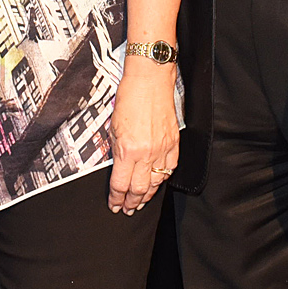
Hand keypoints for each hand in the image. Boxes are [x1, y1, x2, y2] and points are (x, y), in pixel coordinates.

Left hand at [108, 58, 179, 214]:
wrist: (150, 80)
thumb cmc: (129, 97)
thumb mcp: (113, 127)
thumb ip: (116, 150)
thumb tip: (117, 168)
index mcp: (128, 150)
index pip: (121, 184)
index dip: (116, 198)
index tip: (114, 204)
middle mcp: (147, 153)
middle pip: (139, 189)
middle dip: (131, 202)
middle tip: (127, 209)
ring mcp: (163, 149)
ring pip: (156, 182)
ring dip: (147, 195)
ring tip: (140, 202)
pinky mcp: (174, 142)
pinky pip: (170, 168)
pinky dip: (162, 179)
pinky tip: (157, 183)